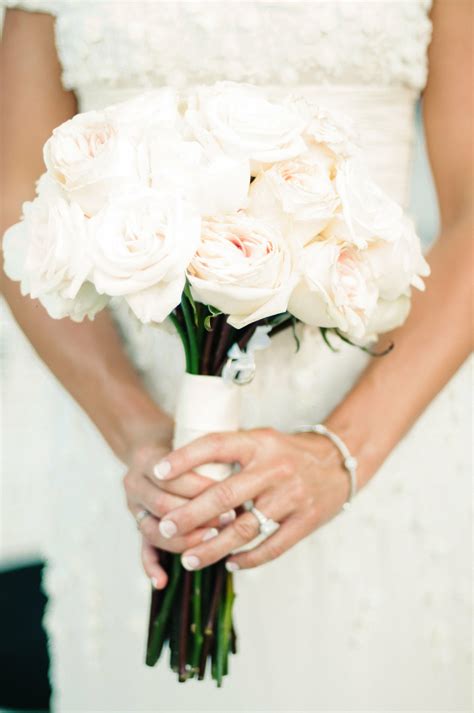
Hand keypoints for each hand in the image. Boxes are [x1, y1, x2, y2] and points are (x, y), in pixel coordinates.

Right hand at [123, 439, 236, 588]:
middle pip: (163, 505)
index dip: (201, 488)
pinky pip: (142, 549)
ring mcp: (134, 508)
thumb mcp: (194, 440)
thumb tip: (246, 470)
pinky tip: (163, 581)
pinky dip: (151, 566)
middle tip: (228, 520)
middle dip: (197, 515)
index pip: (173, 477)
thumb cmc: (183, 442)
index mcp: (146, 459)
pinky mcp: (140, 525)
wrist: (154, 446)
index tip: (231, 494)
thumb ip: (211, 453)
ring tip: (212, 541)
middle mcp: (134, 484)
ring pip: (152, 531)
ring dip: (184, 539)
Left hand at [153, 428, 351, 572]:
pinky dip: (249, 558)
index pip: (216, 445)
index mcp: (259, 443)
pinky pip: (272, 546)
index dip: (185, 457)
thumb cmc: (288, 453)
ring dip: (213, 546)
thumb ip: (231, 454)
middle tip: (166, 527)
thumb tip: (184, 472)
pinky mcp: (305, 521)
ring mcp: (291, 497)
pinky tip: (230, 563)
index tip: (158, 470)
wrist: (339, 463)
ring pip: (245, 528)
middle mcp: (274, 469)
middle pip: (225, 495)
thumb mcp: (262, 440)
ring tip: (189, 558)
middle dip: (190, 514)